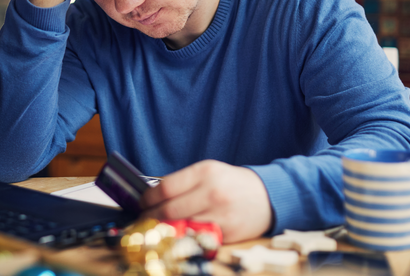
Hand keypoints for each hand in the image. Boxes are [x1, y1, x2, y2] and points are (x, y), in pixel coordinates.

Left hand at [139, 160, 272, 243]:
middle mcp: (212, 192)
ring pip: (180, 227)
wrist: (268, 196)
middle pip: (169, 210)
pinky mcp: (226, 233)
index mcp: (205, 172)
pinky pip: (196, 238)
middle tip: (144, 219)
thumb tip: (153, 196)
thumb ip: (183, 183)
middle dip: (151, 217)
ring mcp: (220, 214)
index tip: (142, 203)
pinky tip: (178, 235)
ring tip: (156, 228)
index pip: (165, 188)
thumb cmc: (232, 183)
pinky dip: (183, 238)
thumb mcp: (209, 172)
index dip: (147, 199)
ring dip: (164, 230)